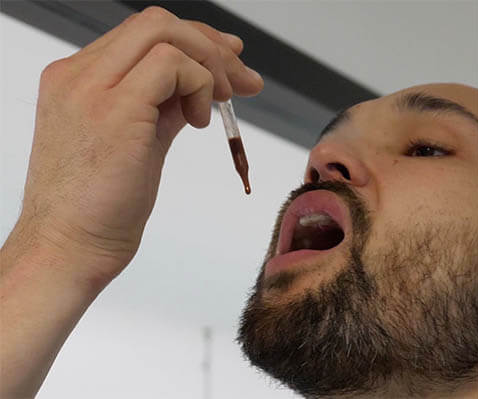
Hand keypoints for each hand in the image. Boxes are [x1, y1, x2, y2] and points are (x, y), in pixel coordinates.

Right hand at [17, 7, 263, 283]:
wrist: (69, 250)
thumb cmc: (100, 209)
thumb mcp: (135, 143)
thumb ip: (162, 108)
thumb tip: (200, 89)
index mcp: (79, 81)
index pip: (142, 37)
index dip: (193, 42)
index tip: (228, 63)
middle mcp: (78, 75)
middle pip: (156, 24)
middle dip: (211, 47)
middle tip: (241, 81)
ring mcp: (91, 88)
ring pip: (165, 33)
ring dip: (209, 65)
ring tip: (220, 105)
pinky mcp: (114, 109)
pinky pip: (172, 65)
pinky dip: (200, 85)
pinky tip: (201, 122)